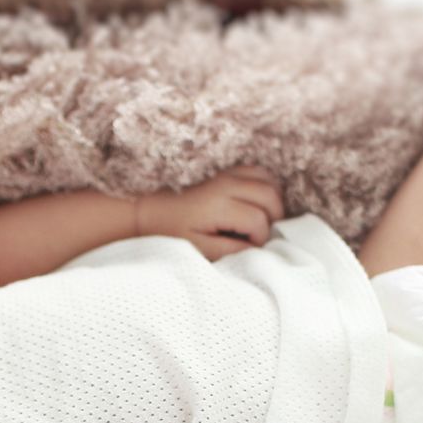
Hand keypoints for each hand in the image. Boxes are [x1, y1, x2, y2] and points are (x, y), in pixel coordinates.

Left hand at [137, 165, 284, 259]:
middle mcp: (226, 184)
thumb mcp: (197, 249)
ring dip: (272, 202)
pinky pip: (259, 173)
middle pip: (270, 196)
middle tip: (260, 236)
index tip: (248, 249)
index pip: (258, 221)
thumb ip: (229, 250)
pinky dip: (265, 188)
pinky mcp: (227, 171)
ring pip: (269, 181)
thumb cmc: (170, 233)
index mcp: (218, 205)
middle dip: (273, 219)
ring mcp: (227, 174)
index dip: (260, 239)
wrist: (148, 211)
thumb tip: (257, 249)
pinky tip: (255, 205)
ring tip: (260, 221)